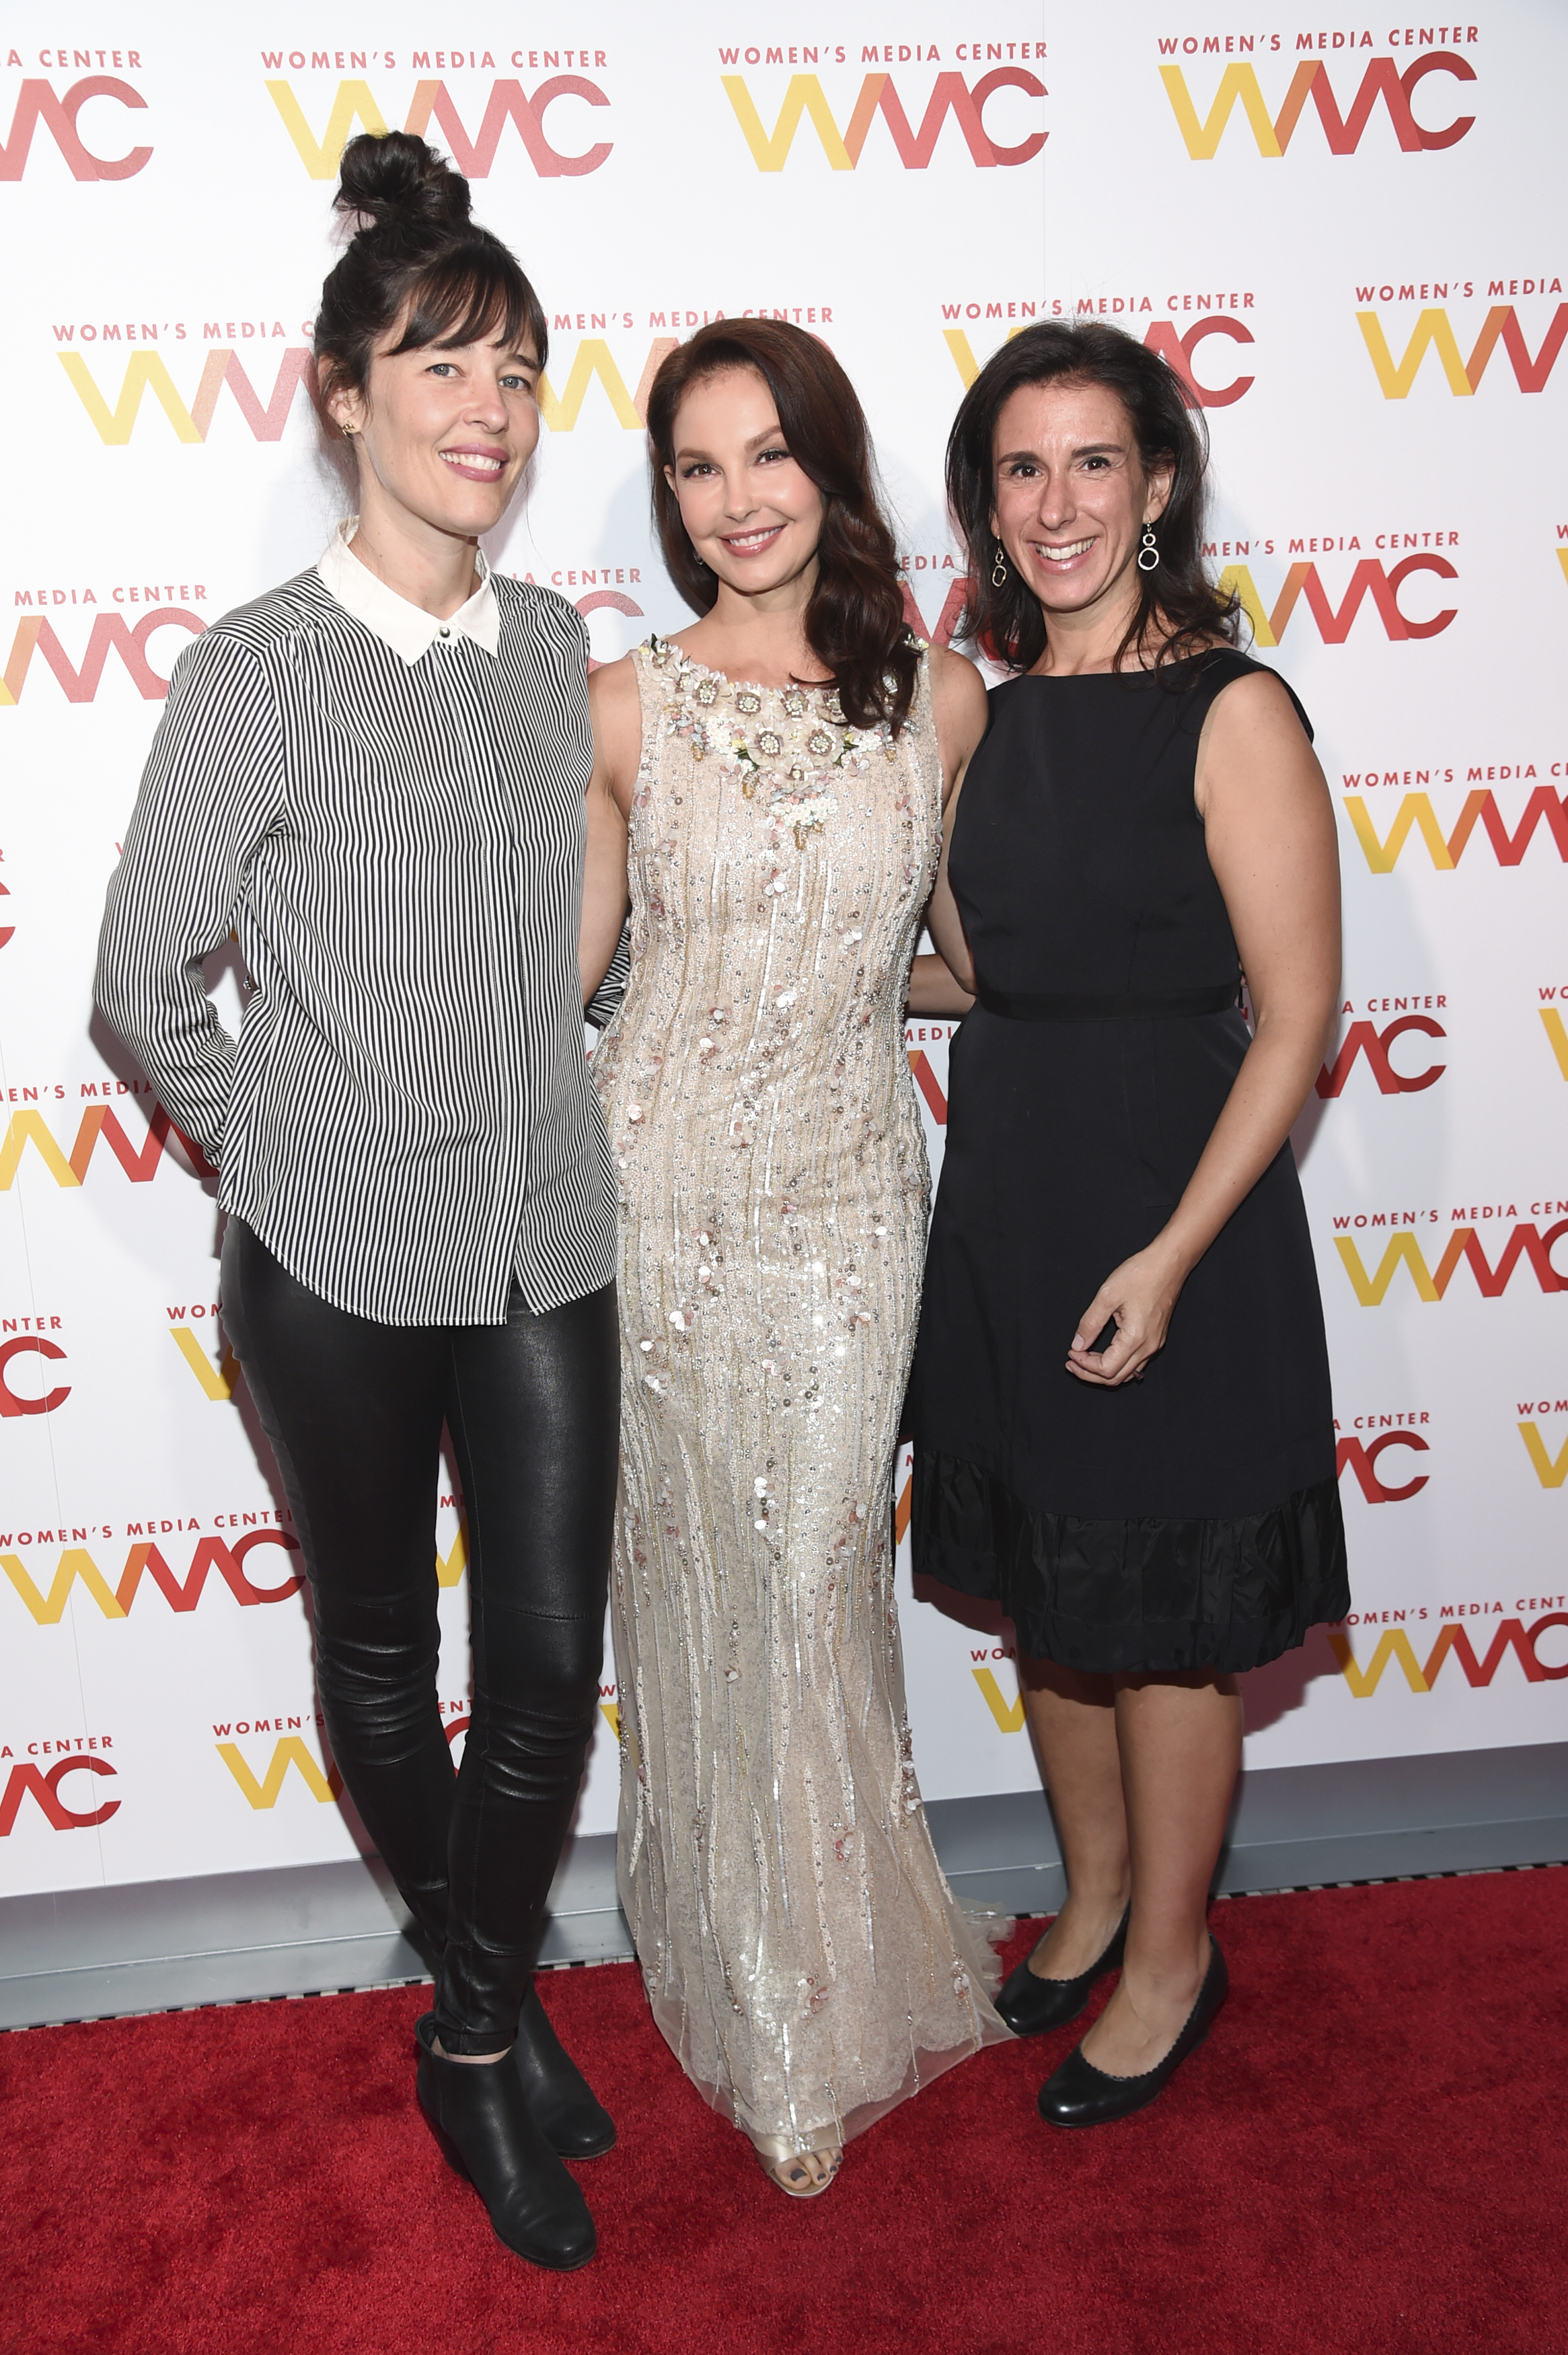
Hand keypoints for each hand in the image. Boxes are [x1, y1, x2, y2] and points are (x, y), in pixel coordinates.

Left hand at [1066, 1242, 1186, 1387]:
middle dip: (1090, 1373)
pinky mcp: (1156, 1338)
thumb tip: (1078, 1344)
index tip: (1071, 1353)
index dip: (1084, 1365)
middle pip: (1115, 1378)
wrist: (1168, 1263)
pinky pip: (1135, 1362)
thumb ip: (1090, 1323)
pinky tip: (1102, 1353)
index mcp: (1135, 1339)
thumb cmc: (1142, 1274)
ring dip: (1103, 1371)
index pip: (1105, 1369)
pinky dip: (1116, 1363)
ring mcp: (1154, 1344)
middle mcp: (1148, 1347)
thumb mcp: (1107, 1296)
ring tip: (1083, 1359)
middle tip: (1071, 1362)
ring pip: (1126, 1373)